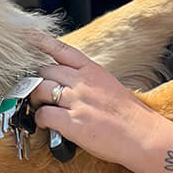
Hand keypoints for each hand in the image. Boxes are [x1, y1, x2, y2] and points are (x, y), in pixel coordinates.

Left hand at [28, 31, 167, 171]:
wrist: (143, 135)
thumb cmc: (129, 115)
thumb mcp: (109, 86)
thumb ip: (87, 81)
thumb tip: (67, 83)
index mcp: (93, 71)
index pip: (62, 50)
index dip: (43, 42)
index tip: (29, 36)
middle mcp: (83, 82)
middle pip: (44, 70)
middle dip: (36, 81)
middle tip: (36, 93)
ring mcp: (77, 101)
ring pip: (39, 89)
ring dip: (33, 99)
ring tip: (39, 108)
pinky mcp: (73, 122)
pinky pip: (43, 114)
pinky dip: (40, 120)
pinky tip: (46, 125)